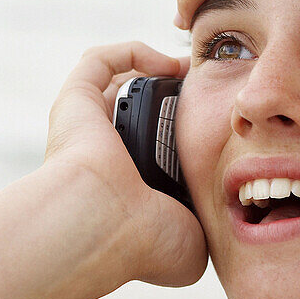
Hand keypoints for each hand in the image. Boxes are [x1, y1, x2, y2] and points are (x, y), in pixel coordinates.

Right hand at [0, 42, 206, 298]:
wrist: (101, 227)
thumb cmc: (143, 243)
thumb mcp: (191, 245)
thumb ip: (209, 229)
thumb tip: (226, 224)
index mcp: (129, 187)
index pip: (159, 149)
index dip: (191, 133)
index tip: (224, 122)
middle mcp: (105, 156)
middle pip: (143, 111)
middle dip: (178, 95)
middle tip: (213, 87)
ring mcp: (86, 128)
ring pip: (120, 83)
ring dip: (157, 69)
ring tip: (193, 69)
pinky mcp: (74, 101)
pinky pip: (99, 61)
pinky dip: (134, 52)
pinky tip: (168, 63)